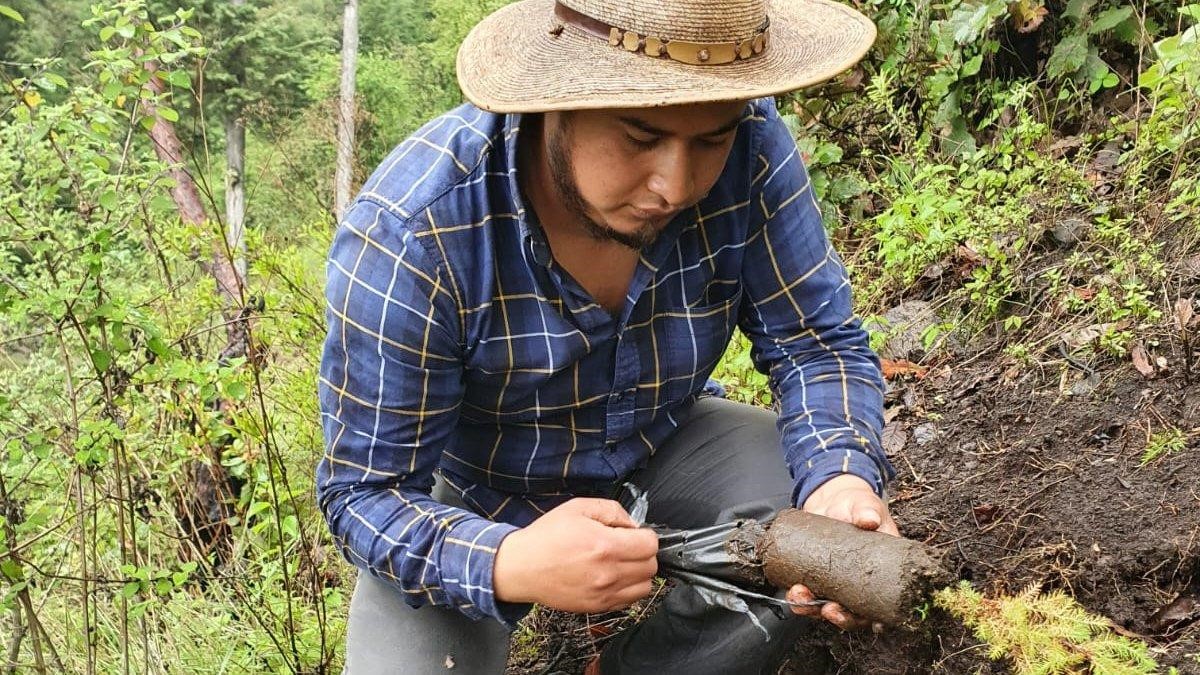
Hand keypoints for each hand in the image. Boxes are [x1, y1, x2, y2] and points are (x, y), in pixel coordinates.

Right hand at [492, 498, 658, 612]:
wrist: (521, 567)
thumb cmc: (546, 537)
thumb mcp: (577, 507)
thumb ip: (611, 510)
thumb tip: (632, 524)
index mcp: (606, 545)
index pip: (650, 544)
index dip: (645, 535)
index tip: (632, 533)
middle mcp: (609, 573)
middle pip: (651, 565)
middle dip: (643, 552)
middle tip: (626, 546)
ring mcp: (604, 593)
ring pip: (645, 586)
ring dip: (639, 572)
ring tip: (622, 563)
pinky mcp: (598, 607)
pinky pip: (630, 601)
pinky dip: (628, 589)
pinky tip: (613, 577)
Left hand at [787, 475, 898, 629]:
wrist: (831, 498)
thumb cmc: (857, 505)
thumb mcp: (865, 505)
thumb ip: (868, 511)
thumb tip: (869, 520)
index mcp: (882, 573)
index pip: (880, 604)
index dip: (869, 616)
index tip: (860, 615)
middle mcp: (860, 583)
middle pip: (853, 612)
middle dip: (839, 616)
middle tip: (827, 609)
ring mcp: (837, 582)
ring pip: (827, 606)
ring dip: (812, 608)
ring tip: (801, 595)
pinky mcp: (816, 575)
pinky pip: (809, 593)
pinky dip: (798, 597)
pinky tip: (792, 591)